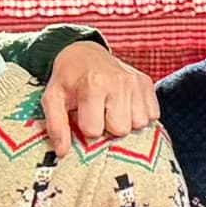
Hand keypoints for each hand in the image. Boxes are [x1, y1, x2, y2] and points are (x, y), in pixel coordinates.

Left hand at [41, 41, 159, 156]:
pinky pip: (152, 115)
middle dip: (108, 126)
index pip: (94, 130)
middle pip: (120, 129)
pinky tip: (124, 105)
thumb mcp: (53, 98)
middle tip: (99, 111)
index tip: (83, 115)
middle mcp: (118, 81)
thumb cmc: (68, 80)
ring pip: (139, 124)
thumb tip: (63, 152)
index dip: (86, 127)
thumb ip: (56, 125)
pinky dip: (138, 114)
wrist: (84, 53)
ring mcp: (135, 81)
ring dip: (125, 121)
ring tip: (112, 108)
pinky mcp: (146, 82)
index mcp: (93, 84)